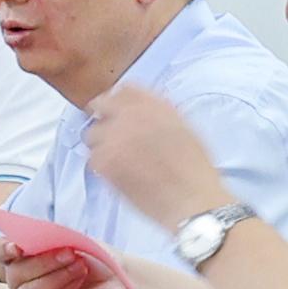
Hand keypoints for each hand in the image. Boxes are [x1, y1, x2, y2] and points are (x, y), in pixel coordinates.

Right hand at [0, 236, 153, 288]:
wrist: (116, 281)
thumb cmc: (93, 259)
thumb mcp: (71, 239)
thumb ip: (48, 237)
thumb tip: (34, 238)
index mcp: (20, 255)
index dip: (3, 248)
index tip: (17, 247)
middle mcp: (18, 279)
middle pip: (15, 273)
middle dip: (44, 262)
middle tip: (70, 254)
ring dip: (56, 277)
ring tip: (80, 269)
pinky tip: (77, 285)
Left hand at [80, 87, 230, 238]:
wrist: (192, 198)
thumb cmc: (195, 168)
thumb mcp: (183, 128)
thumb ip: (157, 114)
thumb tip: (136, 112)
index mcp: (153, 104)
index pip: (123, 90)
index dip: (118, 102)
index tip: (116, 112)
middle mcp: (130, 115)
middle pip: (99, 106)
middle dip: (103, 119)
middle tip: (110, 136)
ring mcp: (114, 136)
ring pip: (91, 134)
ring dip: (101, 144)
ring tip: (119, 160)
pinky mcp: (104, 160)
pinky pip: (92, 158)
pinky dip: (102, 166)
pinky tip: (120, 175)